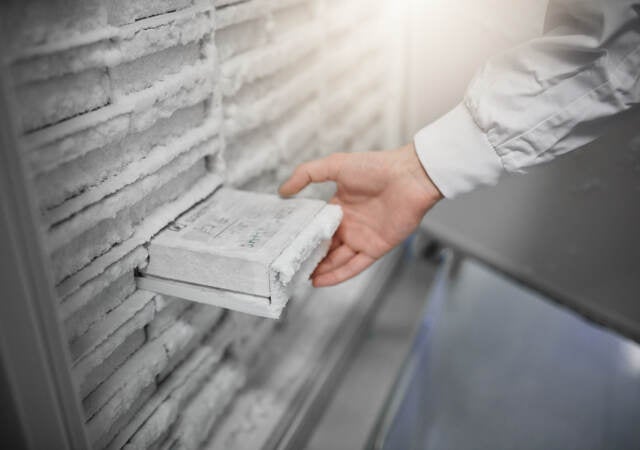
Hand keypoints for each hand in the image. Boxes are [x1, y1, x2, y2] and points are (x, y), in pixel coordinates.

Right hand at [279, 143, 442, 286]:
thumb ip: (306, 174)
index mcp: (340, 207)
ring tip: (300, 279)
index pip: (317, 227)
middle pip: (326, 247)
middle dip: (309, 258)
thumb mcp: (335, 165)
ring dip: (320, 270)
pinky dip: (338, 275)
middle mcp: (350, 224)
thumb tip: (282, 190)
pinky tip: (321, 282)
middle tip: (289, 268)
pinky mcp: (376, 249)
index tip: (285, 246)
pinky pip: (354, 267)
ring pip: (337, 260)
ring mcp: (363, 238)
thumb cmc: (376, 167)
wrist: (409, 177)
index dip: (303, 236)